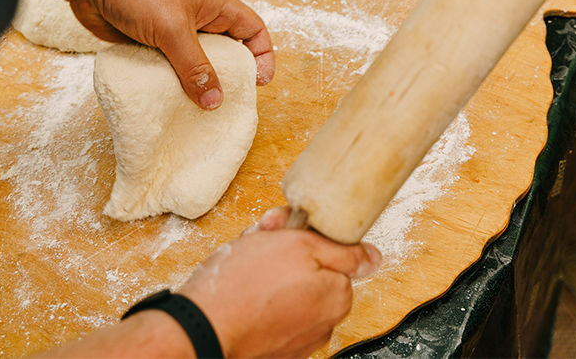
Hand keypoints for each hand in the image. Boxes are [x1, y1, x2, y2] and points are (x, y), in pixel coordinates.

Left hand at [22, 0, 274, 108]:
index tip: (258, 83)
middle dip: (229, 77)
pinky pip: (168, 67)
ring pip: (195, 63)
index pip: (252, 30)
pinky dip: (170, 83)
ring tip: (197, 111)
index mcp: (215, 4)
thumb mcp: (173, 28)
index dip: (262, 56)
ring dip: (196, 84)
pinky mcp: (149, 41)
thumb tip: (215, 100)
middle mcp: (198, 17)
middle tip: (226, 105)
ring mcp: (173, 30)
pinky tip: (167, 101)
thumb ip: (195, 66)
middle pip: (226, 51)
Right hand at [179, 208, 381, 358]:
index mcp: (337, 295)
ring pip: (289, 289)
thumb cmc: (244, 284)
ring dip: (269, 271)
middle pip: (311, 271)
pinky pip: (272, 311)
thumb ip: (343, 251)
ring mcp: (299, 338)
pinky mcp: (274, 346)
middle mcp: (324, 322)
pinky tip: (240, 288)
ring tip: (244, 266)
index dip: (304, 236)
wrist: (202, 325)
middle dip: (285, 251)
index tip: (283, 230)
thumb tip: (373, 257)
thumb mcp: (300, 245)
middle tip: (260, 240)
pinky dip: (258, 297)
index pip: (332, 252)